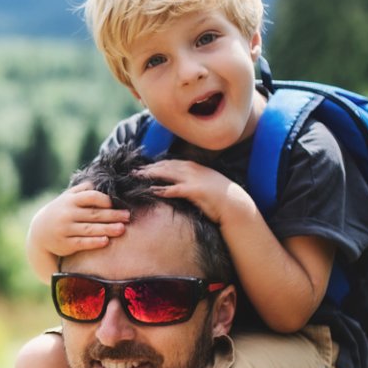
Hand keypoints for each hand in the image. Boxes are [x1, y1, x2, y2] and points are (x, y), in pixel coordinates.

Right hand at [27, 183, 130, 258]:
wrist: (39, 233)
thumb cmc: (60, 212)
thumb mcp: (66, 198)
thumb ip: (82, 190)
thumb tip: (100, 181)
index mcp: (70, 201)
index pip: (90, 197)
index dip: (104, 200)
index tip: (115, 204)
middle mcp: (67, 214)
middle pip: (94, 214)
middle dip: (112, 215)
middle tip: (127, 217)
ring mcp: (66, 229)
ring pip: (90, 229)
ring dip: (107, 229)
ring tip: (121, 229)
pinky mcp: (65, 244)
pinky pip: (82, 243)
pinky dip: (94, 242)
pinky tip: (105, 241)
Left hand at [139, 160, 254, 224]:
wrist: (235, 204)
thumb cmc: (219, 197)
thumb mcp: (204, 183)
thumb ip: (190, 181)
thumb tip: (177, 184)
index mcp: (194, 167)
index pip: (170, 162)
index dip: (155, 165)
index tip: (142, 167)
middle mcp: (193, 169)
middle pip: (165, 166)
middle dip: (148, 168)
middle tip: (133, 171)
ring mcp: (194, 178)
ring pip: (167, 173)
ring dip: (150, 175)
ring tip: (136, 177)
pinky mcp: (194, 190)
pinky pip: (174, 189)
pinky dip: (162, 189)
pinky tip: (151, 190)